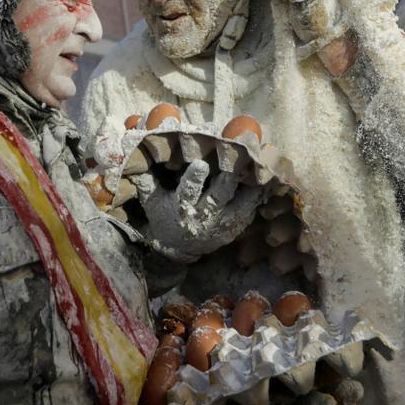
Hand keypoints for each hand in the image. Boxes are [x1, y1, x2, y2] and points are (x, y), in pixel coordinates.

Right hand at [135, 159, 264, 263]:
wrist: (179, 248)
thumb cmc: (165, 218)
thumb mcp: (153, 202)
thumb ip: (147, 181)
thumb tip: (133, 156)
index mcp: (182, 207)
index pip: (188, 191)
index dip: (194, 179)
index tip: (201, 164)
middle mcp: (204, 215)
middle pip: (220, 195)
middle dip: (230, 176)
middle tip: (242, 156)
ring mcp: (223, 223)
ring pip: (241, 203)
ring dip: (253, 184)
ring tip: (265, 163)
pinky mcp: (235, 227)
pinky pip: (251, 210)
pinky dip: (260, 195)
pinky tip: (271, 178)